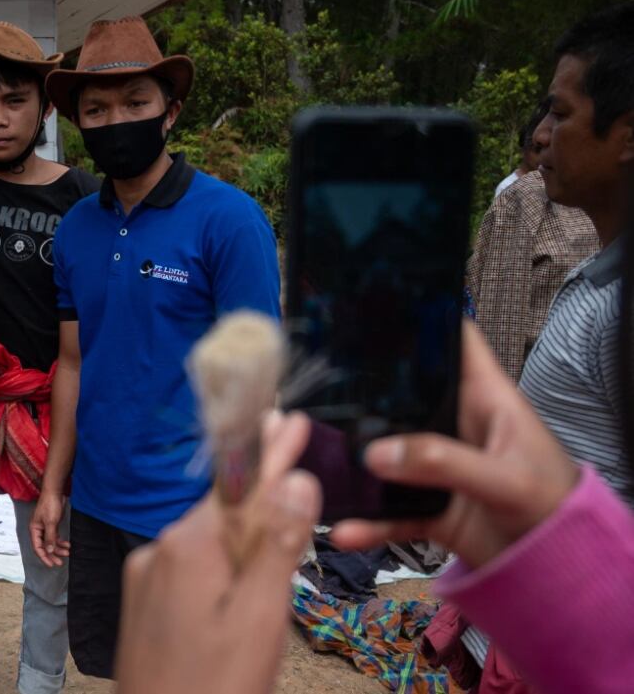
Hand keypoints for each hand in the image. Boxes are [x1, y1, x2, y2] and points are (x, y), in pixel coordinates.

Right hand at [30, 492, 69, 567]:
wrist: (55, 492)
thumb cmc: (50, 505)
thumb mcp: (51, 522)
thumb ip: (50, 537)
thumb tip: (48, 551)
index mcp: (34, 530)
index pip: (37, 548)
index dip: (44, 557)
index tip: (52, 564)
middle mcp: (39, 531)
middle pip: (44, 547)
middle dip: (52, 555)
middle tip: (60, 562)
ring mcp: (45, 528)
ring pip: (51, 543)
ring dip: (58, 548)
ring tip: (67, 552)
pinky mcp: (52, 525)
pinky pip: (55, 537)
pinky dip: (61, 542)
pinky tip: (67, 545)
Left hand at [115, 412, 320, 693]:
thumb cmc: (214, 686)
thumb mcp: (258, 619)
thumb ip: (276, 548)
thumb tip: (296, 481)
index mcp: (187, 547)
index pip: (239, 485)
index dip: (271, 453)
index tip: (290, 417)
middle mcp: (158, 551)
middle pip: (223, 508)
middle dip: (262, 485)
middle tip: (291, 441)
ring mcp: (145, 577)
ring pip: (208, 540)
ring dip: (245, 528)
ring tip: (281, 506)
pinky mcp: (143, 603)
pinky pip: (191, 566)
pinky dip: (223, 559)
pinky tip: (244, 566)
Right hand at [332, 322, 580, 568]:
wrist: (563, 570)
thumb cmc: (555, 508)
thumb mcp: (507, 479)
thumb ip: (445, 463)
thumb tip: (377, 454)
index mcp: (484, 399)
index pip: (454, 341)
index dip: (422, 318)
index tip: (374, 308)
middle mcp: (455, 426)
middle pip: (403, 396)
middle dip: (363, 392)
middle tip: (315, 387)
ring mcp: (438, 468)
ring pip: (386, 455)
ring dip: (355, 464)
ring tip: (318, 462)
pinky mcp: (430, 508)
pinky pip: (389, 511)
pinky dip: (367, 522)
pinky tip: (346, 529)